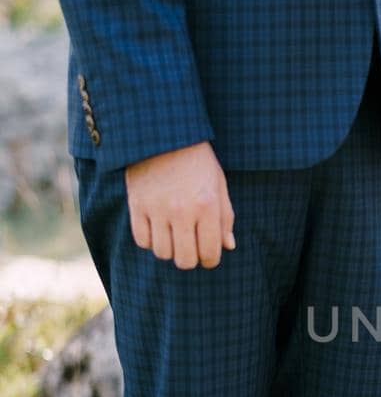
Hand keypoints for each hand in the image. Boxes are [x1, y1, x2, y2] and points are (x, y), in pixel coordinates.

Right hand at [125, 141, 235, 268]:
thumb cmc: (198, 162)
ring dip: (170, 250)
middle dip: (191, 259)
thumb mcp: (219, 185)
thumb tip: (228, 247)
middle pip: (185, 261)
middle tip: (191, 247)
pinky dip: (151, 241)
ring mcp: (157, 209)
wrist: (164, 136)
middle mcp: (182, 211)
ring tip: (174, 236)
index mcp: (207, 206)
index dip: (211, 259)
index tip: (208, 254)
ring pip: (162, 254)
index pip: (210, 253)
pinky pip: (142, 241)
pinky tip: (158, 229)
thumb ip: (225, 218)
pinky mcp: (137, 205)